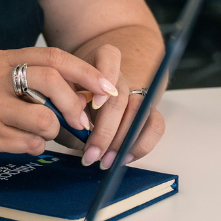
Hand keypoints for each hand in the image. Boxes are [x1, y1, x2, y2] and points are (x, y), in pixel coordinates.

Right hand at [0, 47, 118, 168]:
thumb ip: (32, 80)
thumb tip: (81, 94)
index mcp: (1, 59)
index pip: (52, 57)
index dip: (84, 72)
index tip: (105, 87)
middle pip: (51, 81)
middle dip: (74, 104)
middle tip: (82, 121)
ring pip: (44, 119)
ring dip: (52, 132)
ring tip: (38, 134)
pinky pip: (28, 143)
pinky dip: (33, 146)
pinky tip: (19, 143)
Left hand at [75, 44, 165, 169]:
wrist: (94, 82)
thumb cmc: (75, 85)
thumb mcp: (64, 82)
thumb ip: (67, 93)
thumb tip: (72, 114)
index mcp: (101, 58)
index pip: (109, 59)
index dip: (106, 76)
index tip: (95, 101)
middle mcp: (122, 76)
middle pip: (120, 98)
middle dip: (105, 130)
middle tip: (91, 153)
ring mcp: (137, 93)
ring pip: (139, 114)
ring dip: (122, 142)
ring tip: (106, 162)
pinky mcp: (148, 111)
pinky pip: (156, 125)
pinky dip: (142, 145)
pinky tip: (124, 158)